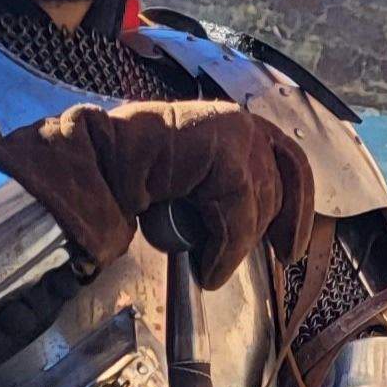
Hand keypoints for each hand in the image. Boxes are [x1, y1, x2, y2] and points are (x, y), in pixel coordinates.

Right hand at [0, 101, 307, 286]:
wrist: (88, 166)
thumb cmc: (127, 178)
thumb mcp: (191, 187)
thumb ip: (223, 195)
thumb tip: (255, 230)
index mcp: (230, 125)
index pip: (287, 159)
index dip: (298, 202)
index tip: (292, 245)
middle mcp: (236, 120)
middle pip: (279, 181)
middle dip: (272, 224)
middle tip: (266, 255)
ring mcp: (231, 130)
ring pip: (259, 200)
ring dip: (236, 241)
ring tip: (207, 262)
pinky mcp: (223, 149)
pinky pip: (239, 212)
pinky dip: (226, 247)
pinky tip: (206, 266)